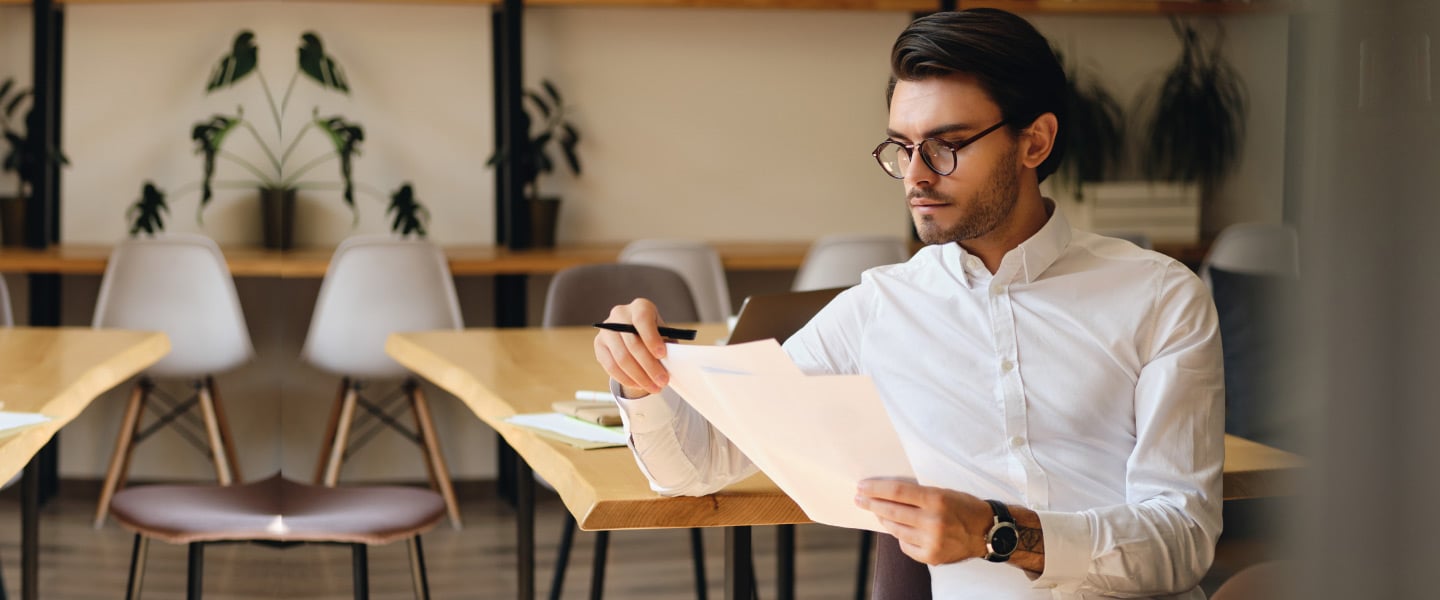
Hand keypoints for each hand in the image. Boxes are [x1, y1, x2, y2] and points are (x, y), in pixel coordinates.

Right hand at [593, 298, 671, 396]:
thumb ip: (667, 345)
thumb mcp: (663, 334)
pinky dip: (626, 379)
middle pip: (632, 343)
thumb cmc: (654, 334)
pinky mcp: (599, 344)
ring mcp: (606, 329)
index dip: (652, 338)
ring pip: (622, 358)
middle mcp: (620, 314)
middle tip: (662, 381)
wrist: (634, 334)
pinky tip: (638, 385)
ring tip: (653, 387)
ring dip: (639, 377)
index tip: (662, 355)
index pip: (642, 320)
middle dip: (649, 366)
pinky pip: (611, 366)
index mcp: (640, 306)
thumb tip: (673, 362)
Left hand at [854, 478, 990, 565]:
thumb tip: (885, 494)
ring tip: (879, 513)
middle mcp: (933, 521)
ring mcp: (932, 541)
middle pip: (891, 511)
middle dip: (871, 504)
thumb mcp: (943, 492)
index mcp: (936, 499)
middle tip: (859, 499)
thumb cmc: (963, 507)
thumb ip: (917, 495)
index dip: (875, 489)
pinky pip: (905, 546)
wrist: (987, 532)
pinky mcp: (932, 557)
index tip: (861, 487)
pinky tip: (901, 531)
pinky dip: (901, 537)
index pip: (897, 492)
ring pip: (896, 530)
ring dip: (884, 520)